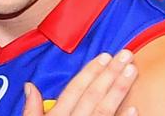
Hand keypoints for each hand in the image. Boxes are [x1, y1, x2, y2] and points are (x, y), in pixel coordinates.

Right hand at [22, 50, 137, 115]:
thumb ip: (31, 109)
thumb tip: (30, 85)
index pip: (74, 89)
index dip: (89, 72)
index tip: (104, 55)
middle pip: (92, 95)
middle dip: (109, 74)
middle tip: (126, 55)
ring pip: (103, 110)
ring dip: (119, 90)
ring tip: (132, 71)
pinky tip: (135, 108)